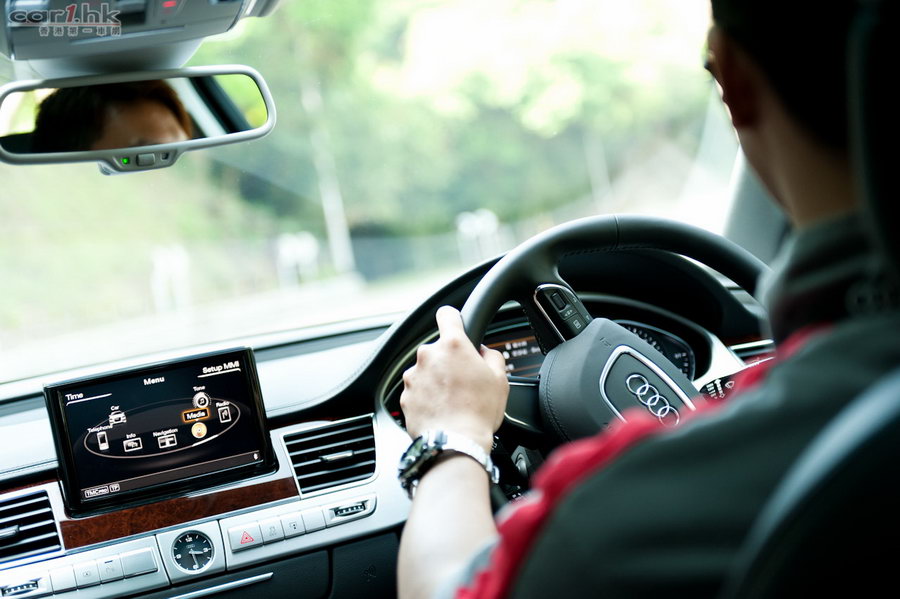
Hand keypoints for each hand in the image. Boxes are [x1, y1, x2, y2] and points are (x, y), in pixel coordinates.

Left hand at [400, 306, 508, 451]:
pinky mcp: (405, 396)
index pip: (447, 314)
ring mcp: (413, 376)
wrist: (455, 443)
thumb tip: (483, 353)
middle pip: (438, 349)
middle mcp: (428, 356)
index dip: (453, 318)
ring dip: (436, 380)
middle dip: (449, 361)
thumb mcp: (500, 379)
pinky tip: (441, 411)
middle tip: (464, 381)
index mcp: (453, 346)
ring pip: (426, 371)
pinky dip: (427, 397)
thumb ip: (491, 356)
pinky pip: (417, 391)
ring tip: (453, 401)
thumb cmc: (478, 412)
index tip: (456, 324)